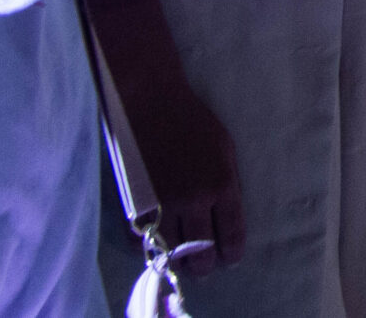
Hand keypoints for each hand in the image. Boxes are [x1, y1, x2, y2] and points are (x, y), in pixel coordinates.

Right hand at [124, 86, 246, 267]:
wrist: (152, 102)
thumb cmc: (193, 120)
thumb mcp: (224, 148)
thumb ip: (227, 183)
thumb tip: (228, 215)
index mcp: (221, 184)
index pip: (230, 234)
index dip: (231, 253)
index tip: (230, 258)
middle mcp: (193, 200)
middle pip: (201, 252)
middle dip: (205, 263)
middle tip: (204, 263)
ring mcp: (161, 204)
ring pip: (171, 252)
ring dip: (177, 259)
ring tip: (181, 258)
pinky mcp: (134, 203)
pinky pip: (140, 241)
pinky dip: (148, 246)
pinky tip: (155, 243)